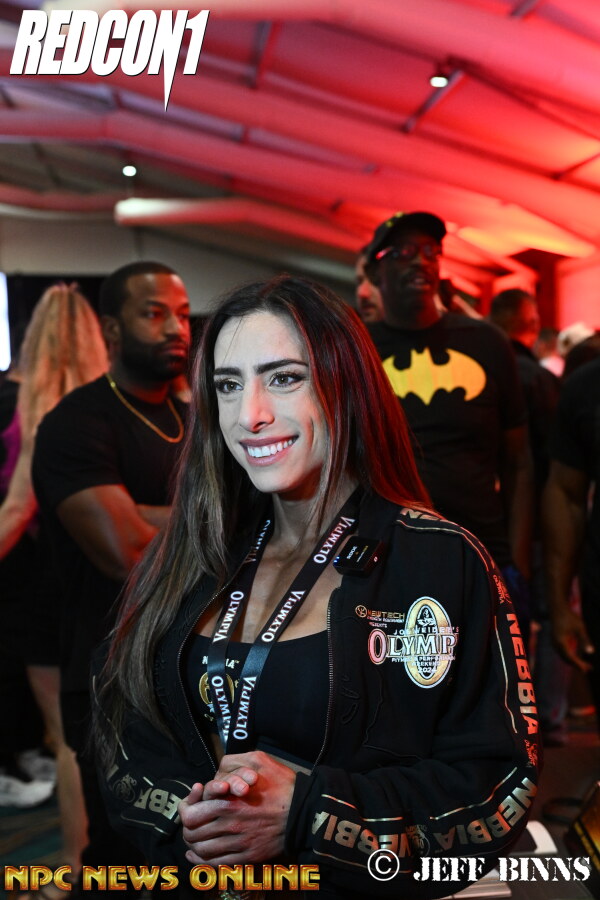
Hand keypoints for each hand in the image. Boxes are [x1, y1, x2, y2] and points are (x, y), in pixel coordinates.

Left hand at [179, 751, 295, 864]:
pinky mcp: (248, 856)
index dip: (184, 811)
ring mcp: (239, 844)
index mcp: (228, 802)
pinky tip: (198, 858)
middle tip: (188, 824)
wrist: (305, 811)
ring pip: (203, 852)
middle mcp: (230, 826)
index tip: (187, 807)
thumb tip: (218, 769)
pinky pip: (218, 865)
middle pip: (193, 835)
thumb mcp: (259, 760)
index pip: (190, 815)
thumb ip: (234, 761)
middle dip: (186, 829)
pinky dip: (203, 864)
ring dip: (194, 846)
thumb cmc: (282, 785)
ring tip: (192, 840)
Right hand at [552, 606, 593, 671]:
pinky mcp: (555, 640)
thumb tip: (591, 652)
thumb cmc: (569, 616)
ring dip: (574, 661)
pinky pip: (562, 652)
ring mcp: (554, 642)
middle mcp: (555, 643)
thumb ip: (585, 640)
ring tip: (585, 664)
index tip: (587, 669)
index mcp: (560, 641)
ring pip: (564, 656)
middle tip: (589, 668)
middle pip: (566, 658)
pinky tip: (578, 656)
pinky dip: (570, 656)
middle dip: (577, 664)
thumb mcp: (580, 628)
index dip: (578, 664)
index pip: (570, 657)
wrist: (557, 608)